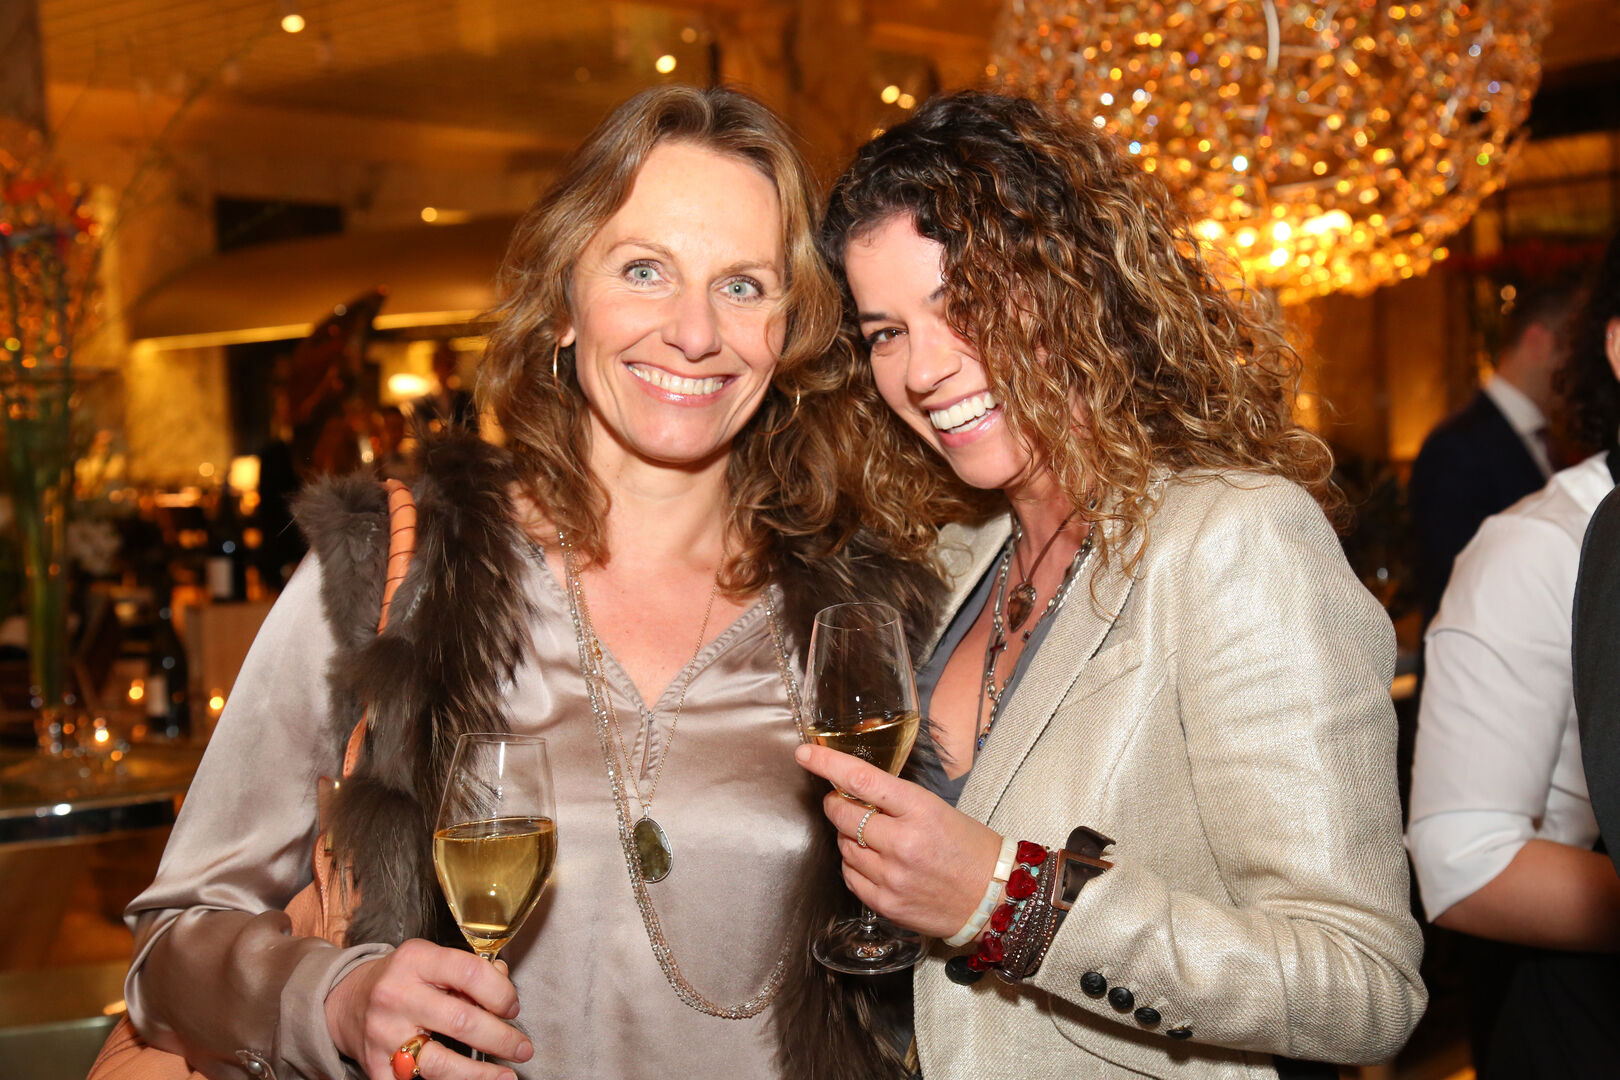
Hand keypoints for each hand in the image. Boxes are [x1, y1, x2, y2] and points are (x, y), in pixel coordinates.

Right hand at [325, 941, 532, 1079]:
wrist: (346, 1002)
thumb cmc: (401, 979)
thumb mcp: (430, 959)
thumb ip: (468, 970)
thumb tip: (504, 982)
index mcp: (415, 960)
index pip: (471, 972)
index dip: (501, 993)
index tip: (512, 1008)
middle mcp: (396, 995)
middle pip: (462, 1021)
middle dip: (501, 1038)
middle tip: (522, 1048)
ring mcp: (383, 1034)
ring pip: (441, 1063)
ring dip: (480, 1074)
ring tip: (505, 1076)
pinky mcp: (376, 1066)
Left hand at [794, 743, 1002, 937]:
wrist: (994, 898)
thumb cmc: (969, 848)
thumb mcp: (938, 809)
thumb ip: (895, 800)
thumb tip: (852, 790)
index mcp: (920, 810)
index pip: (862, 780)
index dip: (827, 764)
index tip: (804, 754)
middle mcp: (903, 843)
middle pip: (843, 814)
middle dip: (835, 803)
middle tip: (841, 800)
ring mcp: (892, 876)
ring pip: (843, 845)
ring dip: (847, 836)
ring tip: (874, 837)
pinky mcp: (885, 903)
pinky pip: (849, 876)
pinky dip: (853, 864)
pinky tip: (873, 861)